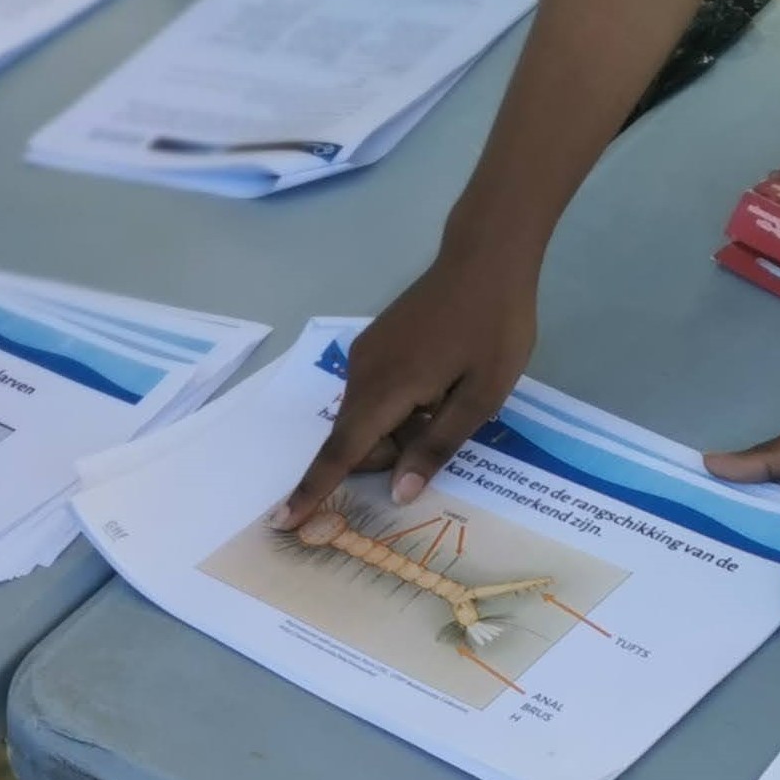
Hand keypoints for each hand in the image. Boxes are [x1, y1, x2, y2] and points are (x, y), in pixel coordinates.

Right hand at [276, 247, 536, 524]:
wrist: (486, 257)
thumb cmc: (494, 328)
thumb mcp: (481, 397)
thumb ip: (436, 447)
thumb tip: (397, 493)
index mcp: (386, 389)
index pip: (342, 452)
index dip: (314, 490)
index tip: (285, 522)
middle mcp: (362, 373)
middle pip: (356, 440)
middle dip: (389, 454)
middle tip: (446, 426)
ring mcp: (365, 354)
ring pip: (366, 418)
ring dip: (398, 429)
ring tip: (449, 398)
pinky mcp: (374, 343)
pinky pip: (373, 394)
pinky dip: (397, 407)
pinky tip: (438, 382)